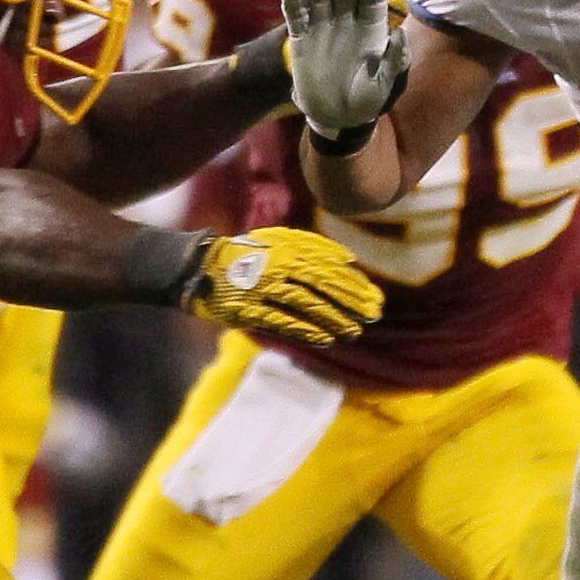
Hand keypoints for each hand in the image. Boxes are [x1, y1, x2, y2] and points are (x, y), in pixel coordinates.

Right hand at [181, 227, 382, 345]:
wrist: (204, 267)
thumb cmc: (249, 254)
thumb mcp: (279, 240)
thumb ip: (312, 246)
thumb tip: (349, 258)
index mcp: (287, 248)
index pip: (329, 266)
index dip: (354, 283)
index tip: (374, 298)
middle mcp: (278, 266)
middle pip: (323, 284)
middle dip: (351, 301)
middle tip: (373, 315)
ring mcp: (264, 288)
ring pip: (307, 304)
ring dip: (334, 319)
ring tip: (354, 331)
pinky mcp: (250, 310)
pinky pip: (283, 321)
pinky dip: (306, 330)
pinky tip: (326, 339)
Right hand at [282, 0, 405, 151]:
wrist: (336, 117)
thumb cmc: (367, 100)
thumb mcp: (384, 84)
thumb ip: (394, 60)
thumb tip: (399, 35)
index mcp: (371, 28)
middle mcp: (347, 21)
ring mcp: (323, 27)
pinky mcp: (301, 38)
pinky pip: (296, 16)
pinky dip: (292, 5)